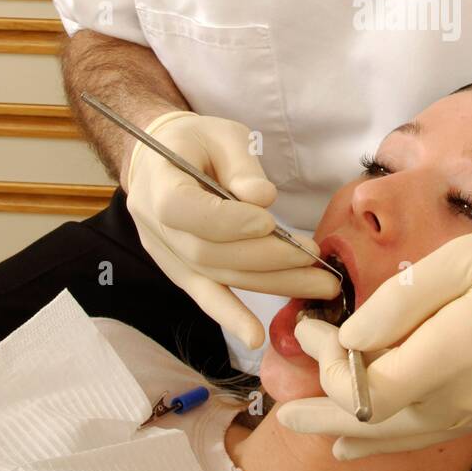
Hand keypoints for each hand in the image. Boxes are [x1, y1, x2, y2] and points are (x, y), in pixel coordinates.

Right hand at [125, 110, 338, 346]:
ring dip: (268, 283)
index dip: (226, 220)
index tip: (269, 221)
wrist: (160, 160)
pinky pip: (205, 294)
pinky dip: (230, 316)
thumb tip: (263, 199)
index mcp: (158, 183)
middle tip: (313, 258)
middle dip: (266, 258)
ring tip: (316, 285)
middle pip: (208, 252)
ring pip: (215, 276)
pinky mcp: (180, 270)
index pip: (183, 210)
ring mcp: (165, 254)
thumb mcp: (221, 134)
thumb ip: (241, 165)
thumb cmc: (196, 142)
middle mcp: (155, 227)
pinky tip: (255, 336)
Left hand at [276, 211, 471, 458]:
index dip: (328, 365)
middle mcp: (464, 399)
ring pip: (398, 437)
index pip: (367, 385)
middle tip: (279, 405)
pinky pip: (425, 436)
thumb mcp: (466, 258)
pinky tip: (357, 443)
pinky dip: (384, 440)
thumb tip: (349, 340)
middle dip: (321, 409)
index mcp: (453, 356)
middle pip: (374, 423)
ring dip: (347, 430)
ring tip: (303, 427)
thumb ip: (401, 302)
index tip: (309, 325)